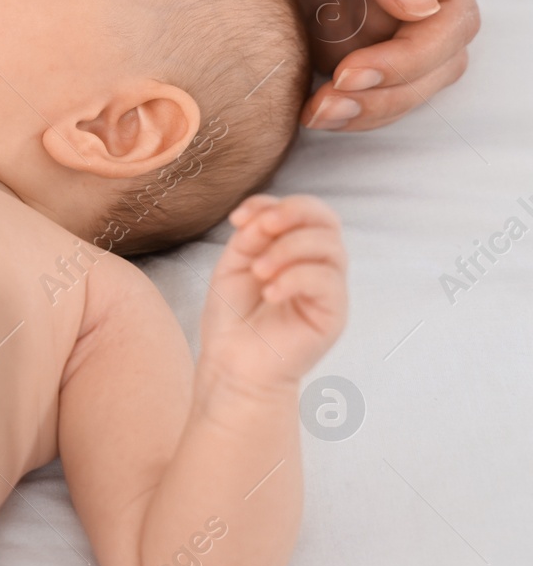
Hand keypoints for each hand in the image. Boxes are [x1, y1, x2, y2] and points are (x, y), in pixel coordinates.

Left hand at [159, 0, 476, 130]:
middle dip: (393, 92)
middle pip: (438, 60)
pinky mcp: (333, 33)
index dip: (415, 57)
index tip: (352, 73)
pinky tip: (302, 110)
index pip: (452, 17)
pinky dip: (343, 105)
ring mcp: (370, 9)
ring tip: (314, 114)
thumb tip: (423, 6)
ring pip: (405, 82)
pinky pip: (360, 85)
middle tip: (326, 105)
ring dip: (370, 109)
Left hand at [198, 194, 347, 387]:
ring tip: (258, 271)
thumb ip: (251, 237)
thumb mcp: (234, 265)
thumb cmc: (233, 316)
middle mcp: (318, 263)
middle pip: (326, 220)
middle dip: (293, 213)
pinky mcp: (333, 313)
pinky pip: (327, 281)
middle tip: (261, 228)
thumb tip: (267, 216)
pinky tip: (270, 293)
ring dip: (288, 249)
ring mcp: (329, 288)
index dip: (273, 204)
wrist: (232, 362)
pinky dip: (295, 278)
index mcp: (295, 248)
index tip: (237, 218)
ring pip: (329, 247)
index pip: (303, 210)